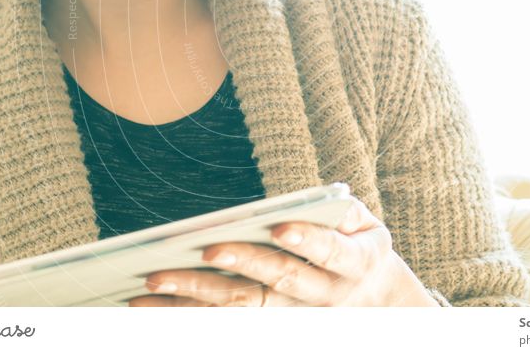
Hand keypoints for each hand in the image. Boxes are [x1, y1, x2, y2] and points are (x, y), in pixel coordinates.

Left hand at [128, 195, 438, 306]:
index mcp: (354, 263)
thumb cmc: (357, 243)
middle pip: (275, 283)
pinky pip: (227, 322)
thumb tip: (300, 206)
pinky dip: (190, 314)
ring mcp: (293, 314)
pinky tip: (157, 304)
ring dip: (195, 297)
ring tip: (153, 281)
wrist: (376, 299)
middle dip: (240, 266)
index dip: (307, 240)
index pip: (329, 252)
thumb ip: (339, 212)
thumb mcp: (363, 224)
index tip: (280, 226)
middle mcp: (322, 294)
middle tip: (204, 249)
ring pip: (242, 309)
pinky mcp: (269, 323)